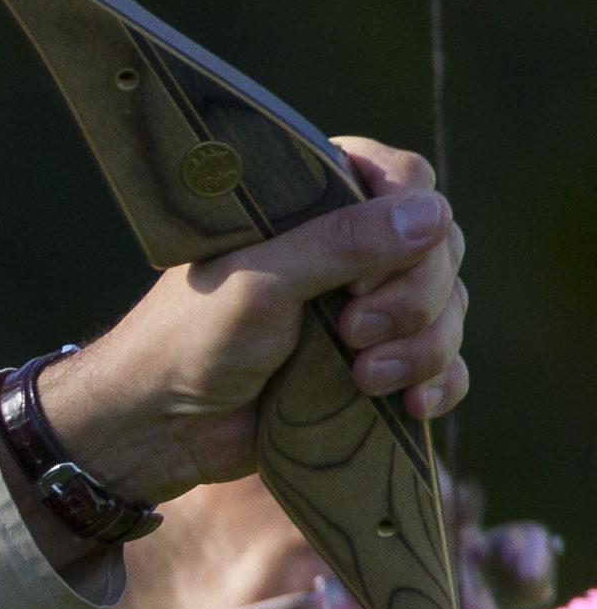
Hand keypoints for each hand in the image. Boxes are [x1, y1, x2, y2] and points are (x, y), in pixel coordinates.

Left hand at [35, 137, 465, 505]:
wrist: (160, 429)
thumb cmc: (191, 341)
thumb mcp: (260, 283)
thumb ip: (342, 244)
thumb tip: (435, 214)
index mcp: (314, 205)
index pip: (405, 180)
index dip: (405, 226)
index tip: (355, 277)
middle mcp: (348, 249)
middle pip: (440, 248)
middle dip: (413, 297)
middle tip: (353, 332)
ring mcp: (365, 308)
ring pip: (447, 307)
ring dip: (423, 346)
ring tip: (364, 378)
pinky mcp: (373, 363)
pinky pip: (446, 363)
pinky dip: (440, 381)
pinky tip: (415, 404)